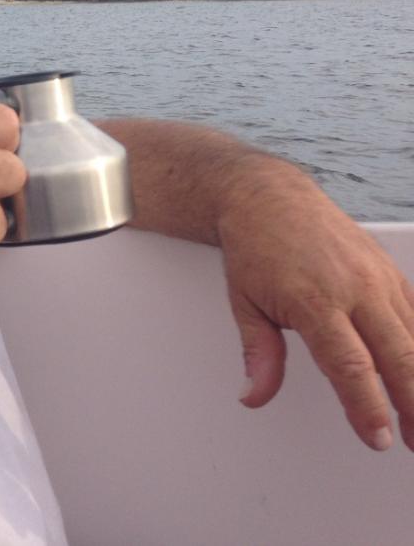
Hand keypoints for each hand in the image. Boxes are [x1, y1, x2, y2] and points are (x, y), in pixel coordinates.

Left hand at [219, 158, 413, 450]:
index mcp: (314, 299)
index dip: (367, 407)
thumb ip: (258, 354)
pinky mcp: (389, 271)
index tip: (377, 438)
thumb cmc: (254, 248)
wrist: (268, 196)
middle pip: (397, 356)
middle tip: (413, 442)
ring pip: (413, 338)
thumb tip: (253, 396)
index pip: (349, 365)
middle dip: (411, 405)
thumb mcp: (243, 302)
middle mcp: (355, 288)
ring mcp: (378, 277)